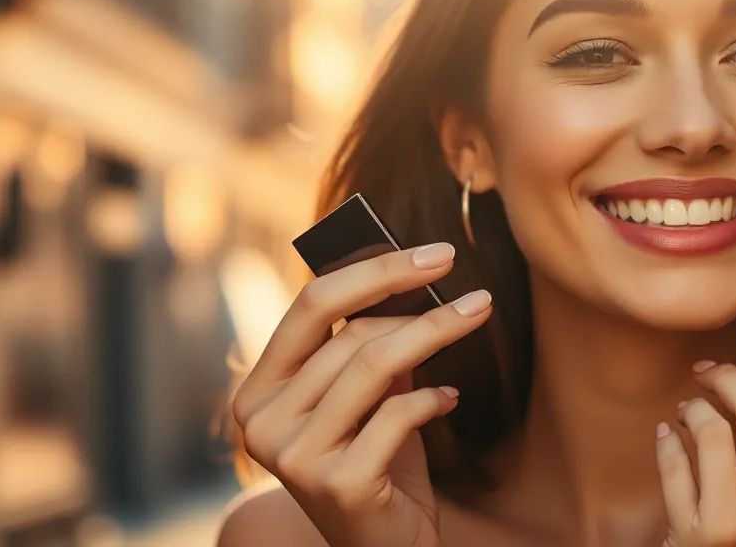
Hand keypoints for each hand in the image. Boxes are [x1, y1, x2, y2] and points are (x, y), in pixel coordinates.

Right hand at [231, 242, 491, 546]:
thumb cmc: (378, 465)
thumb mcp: (369, 398)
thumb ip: (373, 344)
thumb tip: (414, 274)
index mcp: (258, 391)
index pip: (310, 304)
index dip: (375, 270)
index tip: (436, 252)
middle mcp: (262, 422)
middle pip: (351, 333)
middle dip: (422, 305)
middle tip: (476, 294)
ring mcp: (294, 456)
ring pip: (377, 364)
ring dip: (438, 336)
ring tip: (476, 319)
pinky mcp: (337, 483)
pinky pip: (398, 414)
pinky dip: (433, 398)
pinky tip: (449, 397)